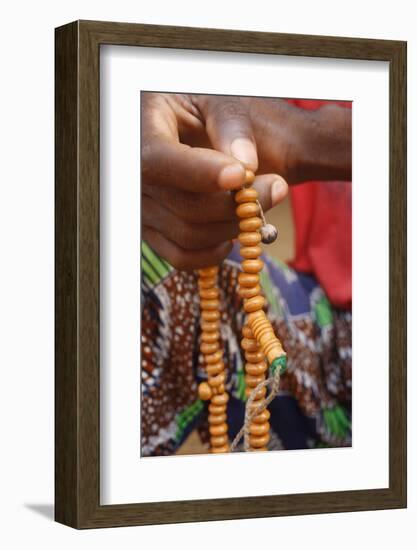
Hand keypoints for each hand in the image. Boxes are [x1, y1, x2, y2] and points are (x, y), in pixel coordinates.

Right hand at [141, 93, 287, 269]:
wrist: (190, 128)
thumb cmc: (203, 108)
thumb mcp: (217, 99)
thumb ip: (230, 123)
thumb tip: (245, 165)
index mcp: (143, 131)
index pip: (160, 160)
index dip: (200, 173)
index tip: (241, 175)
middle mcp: (135, 177)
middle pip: (185, 207)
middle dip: (237, 205)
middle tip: (277, 186)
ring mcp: (143, 209)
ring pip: (189, 235)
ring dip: (235, 227)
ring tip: (262, 204)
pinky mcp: (154, 232)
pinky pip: (182, 256)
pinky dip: (213, 252)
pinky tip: (233, 233)